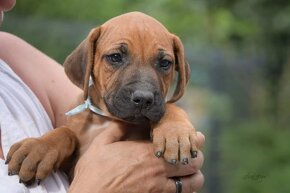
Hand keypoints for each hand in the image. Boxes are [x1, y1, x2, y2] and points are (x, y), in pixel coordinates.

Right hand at [69, 126, 204, 192]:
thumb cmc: (93, 172)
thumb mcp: (101, 145)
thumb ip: (117, 129)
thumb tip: (128, 119)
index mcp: (146, 153)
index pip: (180, 144)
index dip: (194, 141)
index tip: (198, 137)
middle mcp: (157, 171)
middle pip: (192, 164)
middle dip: (197, 158)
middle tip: (194, 155)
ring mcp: (158, 190)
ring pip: (191, 184)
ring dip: (194, 177)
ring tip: (191, 173)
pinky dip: (185, 192)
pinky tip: (180, 187)